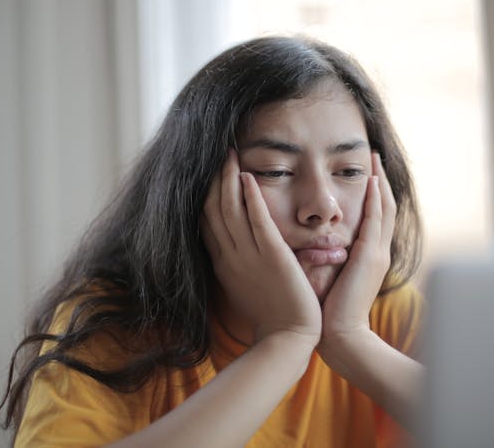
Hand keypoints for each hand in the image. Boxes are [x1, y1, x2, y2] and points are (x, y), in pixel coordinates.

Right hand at [201, 150, 321, 344]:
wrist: (287, 339)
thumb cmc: (271, 315)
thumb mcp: (244, 286)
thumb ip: (237, 264)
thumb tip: (232, 247)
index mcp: (223, 264)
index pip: (206, 222)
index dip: (205, 195)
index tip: (208, 174)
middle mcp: (230, 256)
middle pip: (213, 210)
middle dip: (214, 179)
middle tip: (218, 154)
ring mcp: (249, 256)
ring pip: (230, 210)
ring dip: (228, 179)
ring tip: (230, 154)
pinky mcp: (272, 256)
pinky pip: (257, 220)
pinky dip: (250, 196)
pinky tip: (247, 176)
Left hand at [319, 153, 395, 345]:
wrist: (341, 335)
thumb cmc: (328, 310)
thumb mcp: (329, 276)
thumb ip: (325, 256)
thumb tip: (308, 243)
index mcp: (367, 255)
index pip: (373, 216)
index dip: (370, 193)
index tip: (364, 172)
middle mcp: (376, 250)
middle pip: (383, 206)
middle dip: (379, 180)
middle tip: (373, 156)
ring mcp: (377, 252)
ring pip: (383, 208)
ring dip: (379, 181)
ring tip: (374, 159)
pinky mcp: (371, 256)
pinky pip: (376, 220)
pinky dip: (375, 198)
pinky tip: (372, 180)